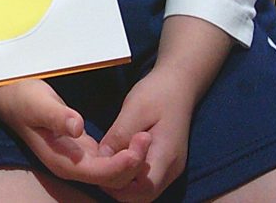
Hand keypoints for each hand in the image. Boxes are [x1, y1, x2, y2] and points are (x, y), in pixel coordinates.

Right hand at [0, 79, 150, 190]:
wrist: (9, 95)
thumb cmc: (22, 98)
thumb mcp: (38, 103)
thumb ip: (57, 116)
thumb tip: (77, 126)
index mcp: (62, 161)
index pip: (101, 173)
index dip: (122, 164)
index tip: (138, 146)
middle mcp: (71, 166)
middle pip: (111, 179)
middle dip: (133, 164)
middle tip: (147, 137)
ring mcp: (77, 159)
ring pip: (112, 172)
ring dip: (131, 161)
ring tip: (146, 138)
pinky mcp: (82, 149)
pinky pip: (109, 161)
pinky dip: (124, 155)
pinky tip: (136, 141)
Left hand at [98, 68, 194, 201]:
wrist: (179, 84)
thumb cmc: (158, 93)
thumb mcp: (135, 109)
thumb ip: (120, 135)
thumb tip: (101, 158)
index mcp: (166, 156)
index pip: (144, 191)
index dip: (118, 186)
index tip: (99, 167)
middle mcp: (171, 169)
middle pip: (143, 196)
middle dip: (117, 187)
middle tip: (96, 165)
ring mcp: (169, 168)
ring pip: (143, 190)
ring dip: (122, 181)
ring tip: (104, 159)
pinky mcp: (164, 162)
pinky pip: (145, 179)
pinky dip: (129, 174)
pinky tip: (115, 156)